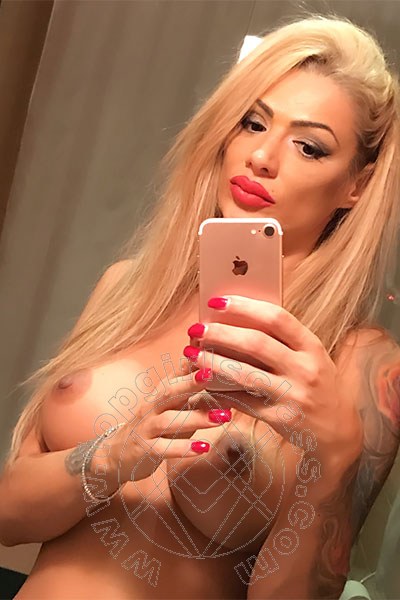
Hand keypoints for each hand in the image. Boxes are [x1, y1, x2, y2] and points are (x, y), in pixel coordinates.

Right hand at [109, 363, 231, 484]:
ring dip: (197, 418)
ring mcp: (147, 427)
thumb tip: (221, 373)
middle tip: (213, 373)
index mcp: (162, 393)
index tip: (212, 350)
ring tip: (224, 417)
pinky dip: (184, 448)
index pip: (177, 373)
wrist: (117, 453)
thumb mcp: (173, 405)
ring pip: (169, 420)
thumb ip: (193, 391)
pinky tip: (204, 448)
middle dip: (191, 382)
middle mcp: (152, 406)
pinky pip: (164, 448)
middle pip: (170, 390)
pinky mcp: (145, 450)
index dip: (193, 361)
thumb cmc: (155, 426)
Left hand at [184, 295, 362, 468]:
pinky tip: (202, 382)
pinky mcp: (280, 419)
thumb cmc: (315, 383)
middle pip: (256, 344)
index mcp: (312, 346)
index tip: (217, 301)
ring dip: (213, 363)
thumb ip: (282, 338)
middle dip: (221, 333)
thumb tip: (236, 316)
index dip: (244, 307)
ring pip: (245, 375)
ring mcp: (293, 395)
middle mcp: (305, 369)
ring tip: (191, 354)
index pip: (276, 318)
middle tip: (196, 329)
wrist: (338, 429)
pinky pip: (242, 402)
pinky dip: (219, 391)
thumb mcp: (310, 356)